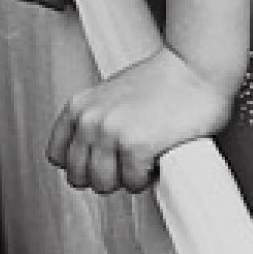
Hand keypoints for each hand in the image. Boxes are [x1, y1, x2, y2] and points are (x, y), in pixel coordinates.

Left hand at [47, 46, 234, 195]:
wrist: (194, 69)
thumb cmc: (161, 83)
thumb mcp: (110, 96)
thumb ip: (94, 121)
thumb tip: (88, 156)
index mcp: (78, 106)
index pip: (58, 156)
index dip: (82, 164)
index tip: (102, 160)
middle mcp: (89, 119)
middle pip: (78, 176)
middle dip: (105, 175)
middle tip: (127, 161)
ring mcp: (111, 132)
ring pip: (103, 184)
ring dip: (126, 179)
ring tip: (142, 158)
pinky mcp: (136, 145)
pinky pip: (132, 183)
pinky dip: (147, 177)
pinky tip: (156, 157)